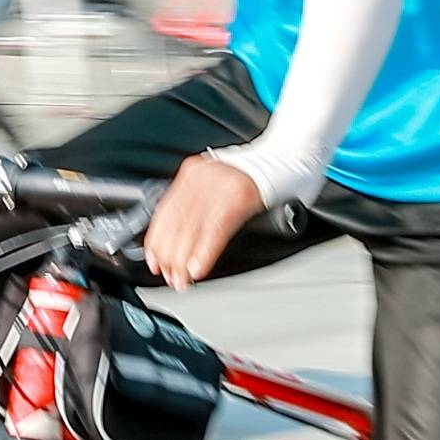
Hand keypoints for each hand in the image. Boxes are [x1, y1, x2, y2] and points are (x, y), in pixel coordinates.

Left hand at [142, 153, 268, 289]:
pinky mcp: (238, 197)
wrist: (285, 159)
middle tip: (170, 277)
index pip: (165, 211)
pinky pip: (215, 231)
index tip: (154, 260)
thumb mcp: (216, 183)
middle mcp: (202, 177)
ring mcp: (220, 186)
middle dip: (169, 256)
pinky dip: (203, 253)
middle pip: (176, 223)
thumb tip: (178, 238)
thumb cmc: (253, 177)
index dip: (156, 240)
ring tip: (182, 280)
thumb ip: (196, 203)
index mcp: (193, 173)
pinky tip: (198, 269)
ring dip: (184, 261)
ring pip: (191, 230)